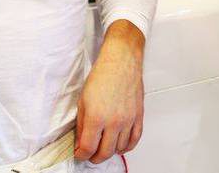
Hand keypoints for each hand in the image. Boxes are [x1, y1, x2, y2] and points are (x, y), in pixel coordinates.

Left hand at [74, 25, 144, 163]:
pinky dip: (127, 146)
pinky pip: (134, 140)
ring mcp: (128, 120)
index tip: (80, 153)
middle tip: (90, 154)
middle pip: (104, 153)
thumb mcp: (83, 100)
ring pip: (120, 148)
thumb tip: (82, 140)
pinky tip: (120, 145)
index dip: (81, 155)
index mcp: (97, 117)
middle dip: (94, 157)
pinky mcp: (138, 116)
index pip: (88, 148)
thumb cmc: (102, 75)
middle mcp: (114, 121)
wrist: (121, 61)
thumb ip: (82, 124)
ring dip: (110, 151)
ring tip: (104, 147)